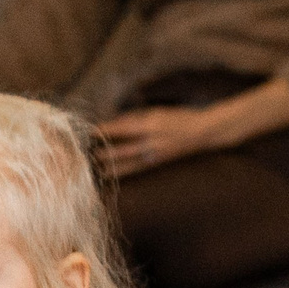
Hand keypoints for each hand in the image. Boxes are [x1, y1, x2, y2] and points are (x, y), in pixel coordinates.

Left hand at [95, 105, 229, 178]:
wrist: (202, 132)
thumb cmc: (178, 117)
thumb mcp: (156, 112)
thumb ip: (135, 118)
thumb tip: (113, 124)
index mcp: (150, 124)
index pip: (121, 128)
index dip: (105, 131)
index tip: (89, 132)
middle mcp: (152, 141)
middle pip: (122, 150)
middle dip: (104, 153)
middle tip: (86, 156)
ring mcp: (155, 154)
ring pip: (128, 163)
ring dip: (111, 167)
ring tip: (95, 170)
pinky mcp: (158, 163)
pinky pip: (137, 169)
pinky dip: (124, 172)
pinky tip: (113, 176)